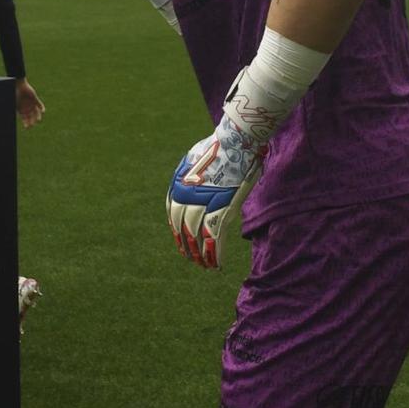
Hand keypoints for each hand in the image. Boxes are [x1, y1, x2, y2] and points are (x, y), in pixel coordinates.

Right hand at [15, 79, 44, 128]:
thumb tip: (6, 117)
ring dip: (37, 116)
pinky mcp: (35, 99)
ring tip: (38, 120)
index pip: (24, 118)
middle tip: (32, 125)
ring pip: (36, 112)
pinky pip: (40, 104)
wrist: (18, 85)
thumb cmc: (14, 94)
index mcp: (21, 109)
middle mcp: (27, 107)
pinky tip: (43, 112)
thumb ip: (10, 110)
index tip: (27, 127)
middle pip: (31, 116)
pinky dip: (42, 108)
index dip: (26, 123)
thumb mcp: (12, 104)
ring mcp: (31, 103)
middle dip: (32, 121)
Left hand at [166, 116, 263, 268]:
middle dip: (187, 247)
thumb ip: (191, 174)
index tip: (181, 241)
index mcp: (178, 186)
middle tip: (191, 259)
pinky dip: (216, 253)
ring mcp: (205, 205)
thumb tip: (194, 181)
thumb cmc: (220, 146)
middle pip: (183, 229)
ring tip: (204, 266)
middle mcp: (187, 198)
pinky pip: (215, 238)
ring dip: (201, 254)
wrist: (235, 141)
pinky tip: (217, 264)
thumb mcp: (195, 158)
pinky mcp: (222, 210)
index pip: (172, 215)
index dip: (177, 232)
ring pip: (198, 237)